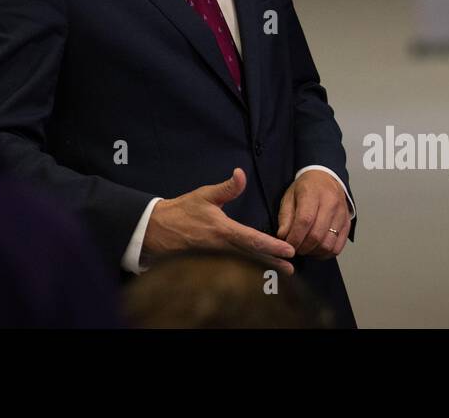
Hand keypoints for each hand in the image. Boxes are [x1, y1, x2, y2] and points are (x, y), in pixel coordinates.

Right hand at [142, 168, 295, 274]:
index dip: (272, 246)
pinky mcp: (208, 265)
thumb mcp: (204, 195)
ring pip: (243, 266)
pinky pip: (231, 270)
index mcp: (223, 230)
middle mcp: (221, 248)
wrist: (156, 229)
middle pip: (252, 258)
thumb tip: (241, 174)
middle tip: (291, 270)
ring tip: (281, 276)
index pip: (252, 239)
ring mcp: (214, 259)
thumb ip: (227, 188)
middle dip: (273, 264)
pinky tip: (256, 276)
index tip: (289, 251)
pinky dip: (246, 273)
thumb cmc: (182, 211)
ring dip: (262, 270)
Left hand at [277, 170, 350, 258]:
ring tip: (304, 249)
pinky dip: (325, 253)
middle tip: (294, 248)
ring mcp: (341, 214)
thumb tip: (283, 237)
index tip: (287, 244)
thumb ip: (285, 217)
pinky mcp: (347, 224)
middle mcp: (330, 203)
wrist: (326, 178)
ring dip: (313, 252)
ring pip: (328, 244)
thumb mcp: (289, 196)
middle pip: (317, 235)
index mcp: (313, 193)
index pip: (305, 220)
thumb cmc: (306, 188)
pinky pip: (337, 247)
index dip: (295, 237)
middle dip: (302, 247)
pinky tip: (316, 250)